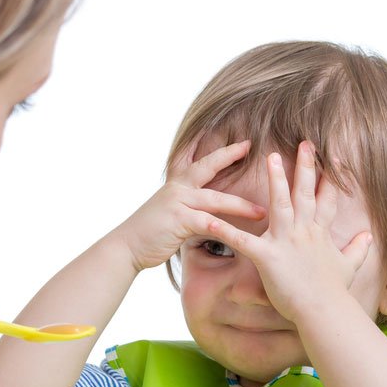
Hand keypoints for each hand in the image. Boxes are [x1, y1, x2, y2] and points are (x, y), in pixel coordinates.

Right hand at [112, 140, 265, 271]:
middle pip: (208, 166)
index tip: (238, 140)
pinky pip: (206, 222)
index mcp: (176, 184)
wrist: (126, 246)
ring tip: (261, 211)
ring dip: (240, 205)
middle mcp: (177, 188)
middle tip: (250, 146)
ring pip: (215, 198)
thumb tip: (205, 212)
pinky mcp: (178, 220)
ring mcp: (177, 202)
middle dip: (229, 154)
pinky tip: (239, 234)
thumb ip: (187, 206)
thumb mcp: (169, 212)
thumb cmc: (149, 233)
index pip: (198, 160)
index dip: (216, 148)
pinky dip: (223, 228)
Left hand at [210, 141, 371, 323]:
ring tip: (270, 157)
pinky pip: (241, 241)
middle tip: (303, 143)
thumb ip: (358, 249)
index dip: (330, 178)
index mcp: (319, 233)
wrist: (325, 311)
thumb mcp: (350, 266)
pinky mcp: (267, 257)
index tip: (334, 158)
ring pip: (279, 203)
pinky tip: (209, 219)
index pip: (326, 200)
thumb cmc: (335, 292)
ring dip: (275, 180)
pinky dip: (224, 231)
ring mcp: (286, 242)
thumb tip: (369, 237)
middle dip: (305, 166)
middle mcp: (304, 231)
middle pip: (304, 193)